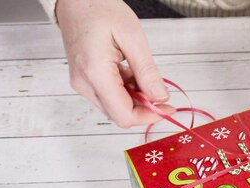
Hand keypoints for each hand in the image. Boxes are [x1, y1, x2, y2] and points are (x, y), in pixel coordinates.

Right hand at [56, 0, 174, 127]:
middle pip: (119, 115)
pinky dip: (126, 91)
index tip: (167, 108)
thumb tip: (160, 97)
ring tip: (143, 75)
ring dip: (135, 99)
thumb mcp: (132, 37)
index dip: (149, 116)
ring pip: (115, 107)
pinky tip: (132, 73)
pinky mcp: (84, 80)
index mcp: (95, 73)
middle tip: (161, 93)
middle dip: (144, 108)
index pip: (124, 114)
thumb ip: (146, 71)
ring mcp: (82, 83)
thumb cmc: (99, 9)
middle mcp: (84, 83)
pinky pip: (109, 96)